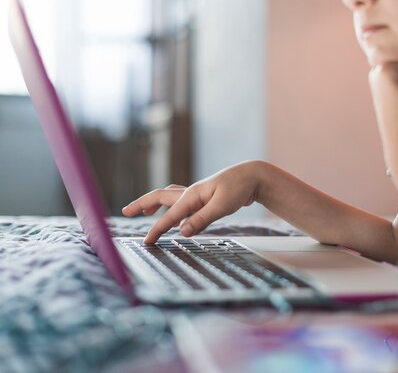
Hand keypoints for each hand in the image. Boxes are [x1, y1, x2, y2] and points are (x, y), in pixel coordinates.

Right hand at [122, 161, 263, 242]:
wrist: (252, 176)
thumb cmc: (238, 188)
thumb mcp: (221, 206)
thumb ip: (201, 220)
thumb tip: (181, 232)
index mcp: (192, 195)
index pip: (170, 215)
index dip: (157, 229)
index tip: (146, 241)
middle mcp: (191, 193)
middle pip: (160, 197)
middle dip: (142, 204)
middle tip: (125, 211)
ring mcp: (197, 194)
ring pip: (170, 197)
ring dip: (155, 203)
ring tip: (144, 212)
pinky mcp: (204, 197)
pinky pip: (181, 201)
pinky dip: (172, 207)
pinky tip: (175, 216)